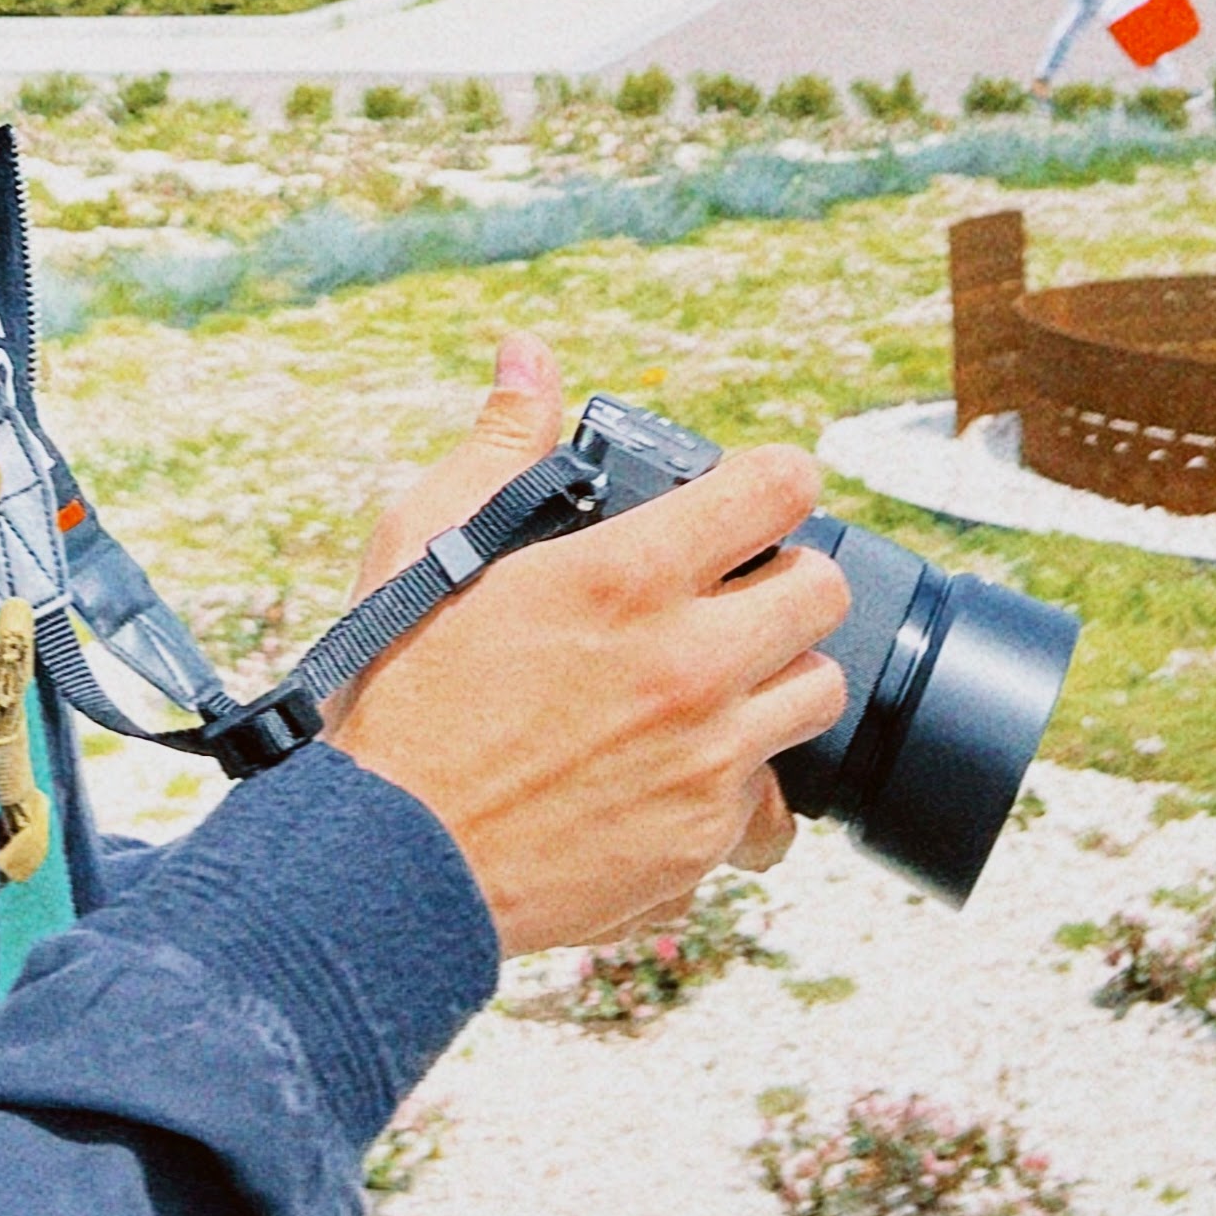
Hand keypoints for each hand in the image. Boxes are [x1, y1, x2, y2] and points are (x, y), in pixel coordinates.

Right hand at [331, 335, 848, 955]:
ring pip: (818, 695)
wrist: (390, 860)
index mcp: (628, 575)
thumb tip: (526, 356)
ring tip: (717, 680)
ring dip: (776, 677)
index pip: (777, 487)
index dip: (775, 476)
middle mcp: (689, 664)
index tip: (760, 488)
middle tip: (739, 587)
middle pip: (825, 591)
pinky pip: (771, 807)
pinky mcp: (702, 845)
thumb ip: (500, 445)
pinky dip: (739, 788)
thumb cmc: (399, 693)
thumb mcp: (428, 542)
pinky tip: (683, 773)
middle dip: (789, 575)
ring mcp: (706, 761)